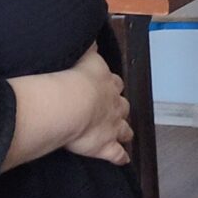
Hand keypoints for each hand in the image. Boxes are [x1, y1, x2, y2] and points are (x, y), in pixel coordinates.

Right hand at [60, 48, 132, 165]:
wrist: (71, 102)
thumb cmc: (72, 76)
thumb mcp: (82, 56)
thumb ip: (88, 48)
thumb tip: (93, 37)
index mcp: (106, 82)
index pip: (114, 82)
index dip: (112, 85)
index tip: (110, 86)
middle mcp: (113, 104)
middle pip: (122, 105)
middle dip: (121, 108)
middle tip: (116, 111)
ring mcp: (112, 126)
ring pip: (124, 129)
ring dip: (125, 131)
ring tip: (125, 134)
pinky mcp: (105, 146)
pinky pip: (116, 154)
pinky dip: (120, 157)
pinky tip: (124, 160)